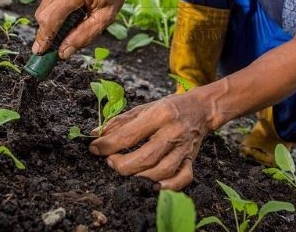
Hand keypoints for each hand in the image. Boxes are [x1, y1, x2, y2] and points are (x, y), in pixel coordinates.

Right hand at [32, 0, 143, 58]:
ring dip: (53, 19)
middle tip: (57, 45)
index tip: (39, 52)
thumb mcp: (106, 17)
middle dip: (47, 32)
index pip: (51, 18)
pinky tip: (74, 5)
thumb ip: (83, 35)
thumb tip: (63, 52)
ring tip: (75, 19)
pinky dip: (57, 7)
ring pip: (44, 7)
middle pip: (43, 14)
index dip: (44, 38)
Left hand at [89, 90, 212, 189]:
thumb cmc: (168, 108)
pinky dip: (167, 187)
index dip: (107, 144)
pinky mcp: (191, 161)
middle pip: (145, 157)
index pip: (129, 134)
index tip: (94, 148)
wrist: (201, 109)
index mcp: (160, 114)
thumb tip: (96, 134)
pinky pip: (182, 179)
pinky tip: (152, 185)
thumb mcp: (144, 108)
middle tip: (110, 161)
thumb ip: (120, 121)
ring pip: (161, 171)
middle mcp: (173, 132)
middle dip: (121, 164)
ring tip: (126, 170)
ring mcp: (184, 148)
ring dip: (139, 176)